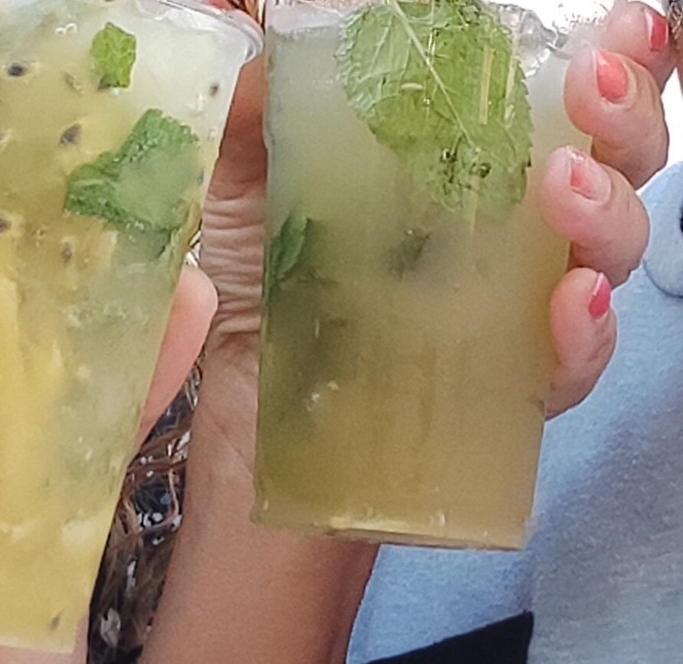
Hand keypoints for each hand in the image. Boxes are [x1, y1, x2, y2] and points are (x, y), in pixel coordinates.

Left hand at [85, 8, 675, 663]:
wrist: (248, 417)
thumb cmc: (256, 289)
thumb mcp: (243, 185)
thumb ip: (253, 108)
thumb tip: (244, 21)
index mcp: (462, 167)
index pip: (563, 101)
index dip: (617, 60)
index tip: (619, 25)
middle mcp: (507, 232)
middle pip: (617, 164)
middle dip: (627, 115)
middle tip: (598, 78)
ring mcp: (512, 313)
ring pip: (613, 256)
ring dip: (609, 213)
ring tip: (561, 185)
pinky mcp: (502, 392)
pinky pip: (567, 366)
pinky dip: (581, 337)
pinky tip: (567, 304)